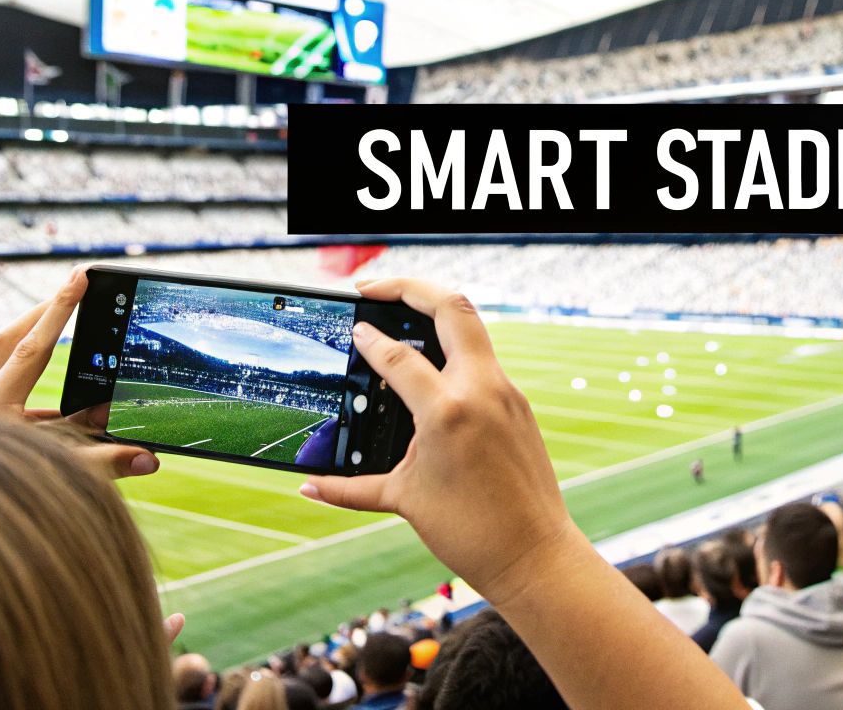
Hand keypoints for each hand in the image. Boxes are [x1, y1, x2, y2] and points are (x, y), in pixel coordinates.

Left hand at [0, 265, 159, 479]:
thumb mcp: (55, 485)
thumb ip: (104, 468)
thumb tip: (150, 458)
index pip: (33, 348)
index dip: (59, 311)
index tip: (78, 277)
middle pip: (6, 343)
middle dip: (40, 315)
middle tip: (68, 293)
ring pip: (1, 371)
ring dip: (37, 354)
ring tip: (71, 341)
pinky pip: (5, 406)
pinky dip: (38, 404)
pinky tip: (68, 419)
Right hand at [298, 278, 579, 607]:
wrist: (535, 555)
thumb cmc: (471, 532)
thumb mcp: (403, 501)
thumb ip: (349, 488)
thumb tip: (306, 488)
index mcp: (449, 412)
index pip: (398, 356)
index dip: (369, 339)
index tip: (353, 329)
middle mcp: (482, 391)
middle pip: (450, 307)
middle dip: (409, 287)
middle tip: (373, 288)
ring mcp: (506, 393)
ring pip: (473, 326)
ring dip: (436, 312)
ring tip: (400, 312)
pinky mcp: (518, 404)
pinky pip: (483, 358)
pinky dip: (454, 348)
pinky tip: (430, 361)